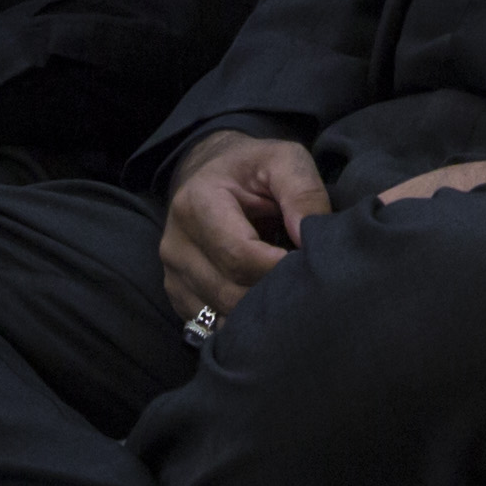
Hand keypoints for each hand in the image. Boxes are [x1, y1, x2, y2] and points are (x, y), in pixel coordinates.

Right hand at [161, 129, 329, 319]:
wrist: (209, 174)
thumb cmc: (251, 168)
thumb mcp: (283, 160)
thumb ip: (302, 192)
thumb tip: (311, 238)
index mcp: (196, 204)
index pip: (240, 256)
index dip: (281, 266)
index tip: (310, 263)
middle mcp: (175, 244)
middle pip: (232, 291)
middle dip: (275, 292)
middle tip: (305, 281)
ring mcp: (173, 274)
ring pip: (224, 314)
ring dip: (261, 310)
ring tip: (286, 289)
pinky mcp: (178, 296)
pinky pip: (213, 325)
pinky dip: (243, 320)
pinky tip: (264, 302)